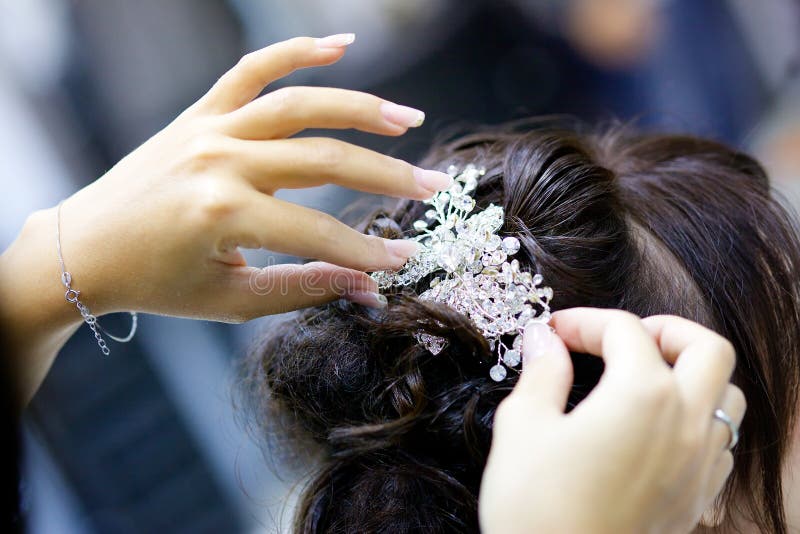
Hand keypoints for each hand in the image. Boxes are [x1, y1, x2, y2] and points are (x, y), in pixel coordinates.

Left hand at [1, 35, 451, 401]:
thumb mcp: (231, 300)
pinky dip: (295, 52)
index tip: (406, 261)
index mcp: (223, 213)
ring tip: (408, 119)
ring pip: (299, 105)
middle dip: (387, 176)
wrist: (85, 249)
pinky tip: (340, 45)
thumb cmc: (156, 283)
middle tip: (435, 185)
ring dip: (359, 108)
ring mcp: (209, 129)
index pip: (318, 231)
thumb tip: (369, 291)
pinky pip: (251, 71)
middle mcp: (219, 160)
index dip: (367, 252)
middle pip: (324, 160)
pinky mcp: (199, 114)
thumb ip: (304, 289)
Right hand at [479, 308, 745, 533]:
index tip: (553, 333)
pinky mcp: (697, 498)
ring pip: (725, 395)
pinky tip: (655, 429)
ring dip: (690, 374)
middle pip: (706, 348)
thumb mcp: (523, 426)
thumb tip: (544, 340)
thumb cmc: (536, 507)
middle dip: (663, 329)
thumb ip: (542, 372)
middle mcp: (685, 423)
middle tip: (619, 338)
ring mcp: (699, 464)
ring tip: (643, 379)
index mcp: (642, 395)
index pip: (624, 330)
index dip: (583, 322)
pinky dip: (696, 420)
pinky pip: (720, 442)